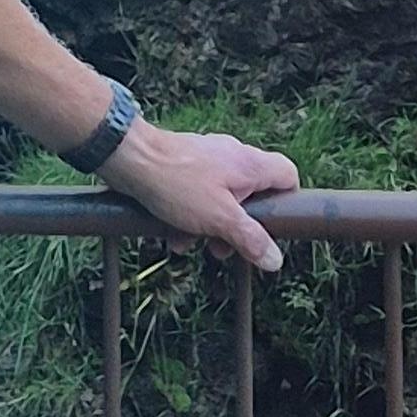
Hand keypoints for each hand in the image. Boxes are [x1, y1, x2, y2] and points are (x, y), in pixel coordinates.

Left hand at [100, 120, 297, 270]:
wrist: (128, 157)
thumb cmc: (177, 183)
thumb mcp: (221, 219)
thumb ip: (250, 239)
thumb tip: (275, 260)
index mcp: (249, 164)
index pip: (288, 174)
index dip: (288, 201)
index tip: (274, 227)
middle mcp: (231, 156)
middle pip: (252, 196)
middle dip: (238, 228)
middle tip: (222, 249)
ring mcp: (206, 159)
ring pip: (220, 200)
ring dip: (208, 227)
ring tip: (189, 244)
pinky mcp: (183, 165)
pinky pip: (195, 196)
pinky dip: (187, 216)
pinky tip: (170, 234)